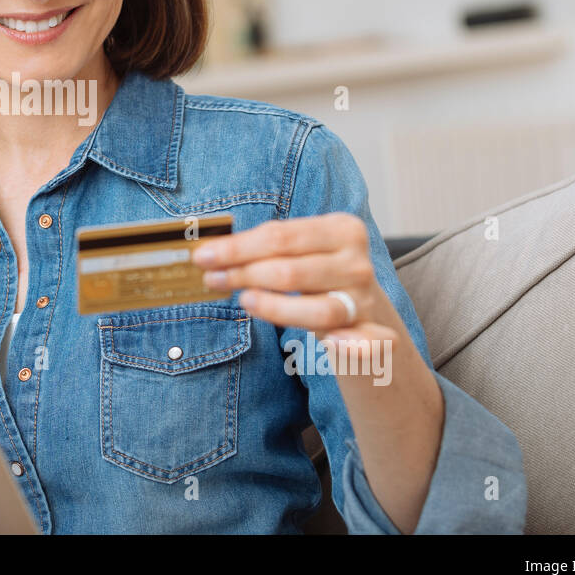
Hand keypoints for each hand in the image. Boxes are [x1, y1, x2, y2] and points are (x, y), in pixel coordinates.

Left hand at [190, 213, 399, 347]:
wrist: (362, 307)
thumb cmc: (316, 273)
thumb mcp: (299, 250)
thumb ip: (265, 247)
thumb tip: (211, 251)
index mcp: (342, 229)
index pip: (280, 236)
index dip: (237, 248)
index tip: (203, 256)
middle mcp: (357, 262)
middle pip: (292, 271)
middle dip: (245, 275)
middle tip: (212, 280)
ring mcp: (365, 300)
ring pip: (319, 309)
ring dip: (276, 308)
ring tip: (244, 302)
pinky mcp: (372, 335)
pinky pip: (368, 343)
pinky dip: (354, 345)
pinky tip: (332, 343)